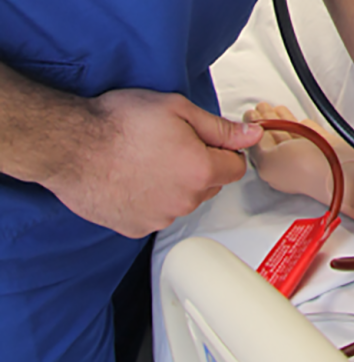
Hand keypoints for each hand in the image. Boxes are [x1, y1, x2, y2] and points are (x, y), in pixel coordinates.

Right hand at [42, 89, 262, 237]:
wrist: (70, 145)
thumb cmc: (117, 123)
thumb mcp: (177, 109)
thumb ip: (220, 127)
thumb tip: (251, 134)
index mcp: (201, 171)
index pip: (236, 167)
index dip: (224, 151)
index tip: (207, 142)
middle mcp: (185, 200)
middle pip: (211, 186)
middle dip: (200, 167)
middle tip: (170, 146)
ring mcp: (161, 218)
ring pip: (184, 201)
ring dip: (175, 185)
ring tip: (145, 161)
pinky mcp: (137, 228)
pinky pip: (156, 215)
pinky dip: (150, 201)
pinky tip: (132, 179)